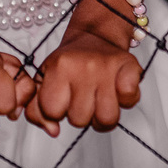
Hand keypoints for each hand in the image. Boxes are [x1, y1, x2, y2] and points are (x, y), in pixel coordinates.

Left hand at [26, 33, 141, 136]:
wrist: (94, 36)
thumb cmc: (68, 64)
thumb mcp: (43, 81)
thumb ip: (37, 110)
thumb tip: (53, 131)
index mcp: (58, 67)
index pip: (52, 112)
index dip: (57, 111)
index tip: (62, 99)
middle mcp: (83, 67)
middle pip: (79, 120)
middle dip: (80, 115)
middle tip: (82, 98)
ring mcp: (107, 68)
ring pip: (106, 118)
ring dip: (102, 116)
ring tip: (99, 101)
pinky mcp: (130, 67)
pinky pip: (129, 98)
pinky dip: (126, 100)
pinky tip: (117, 91)